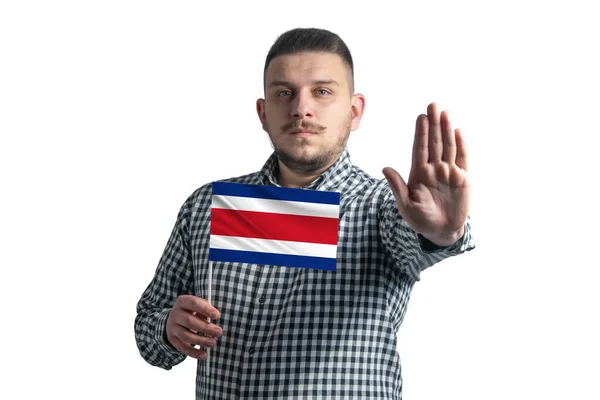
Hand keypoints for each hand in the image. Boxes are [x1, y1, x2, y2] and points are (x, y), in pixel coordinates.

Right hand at [166, 295, 222, 359]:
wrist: (174, 318)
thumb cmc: (192, 310)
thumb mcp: (198, 305)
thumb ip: (206, 309)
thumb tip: (218, 319)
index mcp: (183, 302)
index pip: (194, 303)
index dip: (206, 309)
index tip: (217, 316)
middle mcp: (175, 314)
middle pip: (189, 321)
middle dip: (206, 328)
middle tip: (219, 332)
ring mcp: (173, 327)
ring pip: (186, 336)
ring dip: (201, 341)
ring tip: (213, 343)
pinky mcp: (173, 339)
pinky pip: (182, 348)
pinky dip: (194, 353)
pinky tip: (204, 355)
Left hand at [382, 103, 469, 245]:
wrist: (441, 232)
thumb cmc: (420, 220)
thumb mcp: (406, 206)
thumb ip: (397, 187)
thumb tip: (385, 169)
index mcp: (419, 173)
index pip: (420, 148)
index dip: (421, 133)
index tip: (421, 117)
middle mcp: (434, 168)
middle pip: (434, 142)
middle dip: (434, 124)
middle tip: (433, 105)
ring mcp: (449, 172)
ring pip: (448, 147)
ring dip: (447, 130)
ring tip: (445, 113)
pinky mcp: (463, 178)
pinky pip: (462, 159)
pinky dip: (462, 145)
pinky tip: (459, 131)